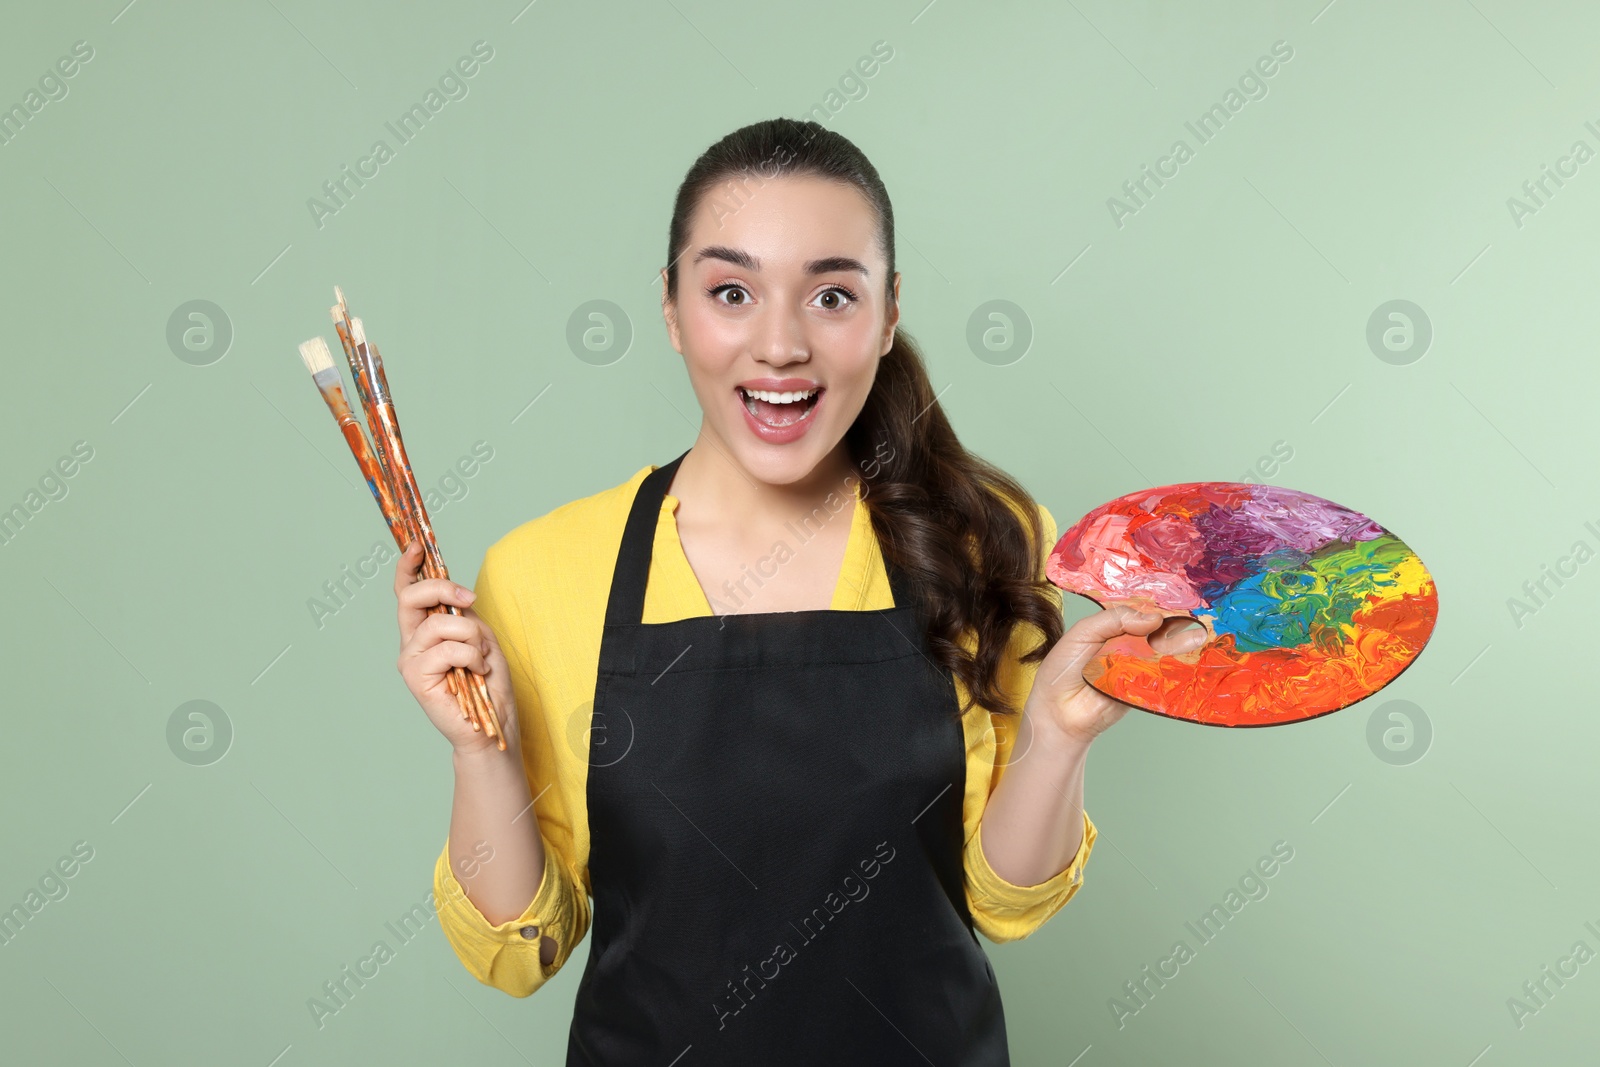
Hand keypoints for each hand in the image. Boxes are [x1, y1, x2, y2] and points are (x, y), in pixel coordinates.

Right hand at [394, 540, 518, 754]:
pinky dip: (471, 656)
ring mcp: (411, 660)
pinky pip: (447, 650)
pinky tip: (477, 671)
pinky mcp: (416, 678)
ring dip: (470, 636)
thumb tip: (456, 595)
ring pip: (438, 626)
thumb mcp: (482, 636)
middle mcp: (412, 642)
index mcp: (425, 628)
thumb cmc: (488, 681)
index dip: (408, 566)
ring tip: (481, 657)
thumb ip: (463, 615)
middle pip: (410, 598)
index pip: (407, 591)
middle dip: (441, 589)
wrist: (492, 722)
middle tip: (468, 599)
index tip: (417, 545)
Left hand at [1027, 605, 1207, 744]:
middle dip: (1175, 623)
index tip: (1170, 601)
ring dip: (1184, 644)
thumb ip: (1114, 619)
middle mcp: (1131, 645)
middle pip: (1159, 631)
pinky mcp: (1146, 688)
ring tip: (1199, 635)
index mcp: (1115, 628)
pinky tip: (1188, 657)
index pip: (1141, 611)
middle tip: (1193, 616)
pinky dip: (1176, 667)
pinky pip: (1164, 676)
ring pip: (1167, 652)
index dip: (1156, 606)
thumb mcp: (1084, 632)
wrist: (1058, 710)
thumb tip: (1153, 618)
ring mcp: (1140, 666)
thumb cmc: (1063, 669)